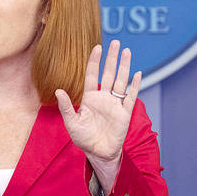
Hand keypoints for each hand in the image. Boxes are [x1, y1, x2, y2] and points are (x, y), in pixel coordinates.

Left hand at [55, 40, 140, 192]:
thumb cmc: (83, 137)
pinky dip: (134, 86)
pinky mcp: (125, 112)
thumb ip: (66, 107)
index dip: (95, 61)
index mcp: (90, 97)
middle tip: (115, 42)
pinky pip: (131, 96)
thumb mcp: (71, 122)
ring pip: (120, 80)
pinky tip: (138, 74)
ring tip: (126, 51)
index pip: (93, 75)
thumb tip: (58, 90)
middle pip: (108, 73)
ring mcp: (115, 103)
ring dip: (124, 66)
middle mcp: (103, 97)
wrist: (98, 153)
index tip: (97, 47)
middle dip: (111, 58)